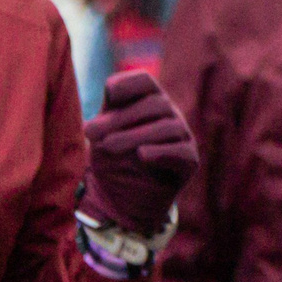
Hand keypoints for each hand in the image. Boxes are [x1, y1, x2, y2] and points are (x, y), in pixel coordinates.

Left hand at [80, 71, 197, 235]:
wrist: (124, 199)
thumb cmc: (114, 161)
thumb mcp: (103, 136)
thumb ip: (106, 115)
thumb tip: (110, 95)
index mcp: (148, 101)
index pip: (144, 81)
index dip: (128, 83)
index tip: (109, 94)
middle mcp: (170, 115)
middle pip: (155, 103)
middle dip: (121, 117)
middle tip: (91, 134)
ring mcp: (183, 137)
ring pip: (168, 127)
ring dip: (134, 135)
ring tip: (108, 147)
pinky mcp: (189, 162)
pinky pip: (181, 152)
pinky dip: (160, 152)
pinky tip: (141, 155)